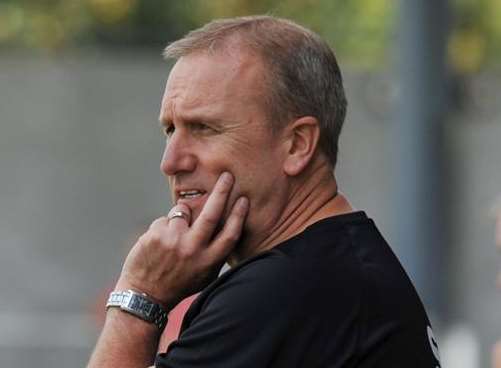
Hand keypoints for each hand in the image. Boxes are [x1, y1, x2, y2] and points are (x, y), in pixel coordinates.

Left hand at [115, 172, 248, 308]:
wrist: (145, 295)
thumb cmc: (179, 283)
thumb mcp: (205, 275)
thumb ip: (216, 253)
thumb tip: (226, 226)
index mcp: (209, 261)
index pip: (230, 233)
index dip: (239, 215)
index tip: (243, 199)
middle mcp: (193, 249)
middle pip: (212, 214)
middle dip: (222, 192)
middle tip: (227, 176)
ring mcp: (174, 240)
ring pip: (182, 211)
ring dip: (179, 217)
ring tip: (171, 239)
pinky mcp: (156, 235)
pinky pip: (164, 219)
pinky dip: (163, 228)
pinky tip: (158, 246)